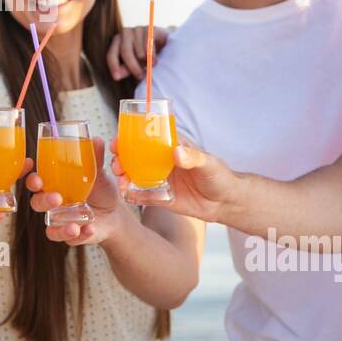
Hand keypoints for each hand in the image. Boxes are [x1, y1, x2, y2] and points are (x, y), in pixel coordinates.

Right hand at [27, 137, 126, 245]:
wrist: (115, 214)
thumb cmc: (101, 190)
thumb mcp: (99, 173)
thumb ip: (95, 158)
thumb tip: (97, 140)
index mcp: (54, 184)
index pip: (35, 181)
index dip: (30, 178)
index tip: (35, 176)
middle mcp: (52, 203)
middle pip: (37, 203)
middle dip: (44, 201)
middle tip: (57, 198)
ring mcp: (59, 220)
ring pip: (49, 225)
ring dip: (60, 226)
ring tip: (74, 225)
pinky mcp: (69, 235)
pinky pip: (67, 238)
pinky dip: (78, 235)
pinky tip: (89, 229)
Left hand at [107, 23, 171, 81]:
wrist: (162, 43)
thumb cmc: (144, 55)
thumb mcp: (133, 63)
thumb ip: (125, 69)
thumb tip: (118, 76)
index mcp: (117, 41)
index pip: (111, 54)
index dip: (113, 66)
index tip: (117, 78)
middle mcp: (125, 33)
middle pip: (125, 53)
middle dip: (133, 67)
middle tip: (140, 76)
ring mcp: (138, 29)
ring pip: (140, 52)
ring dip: (146, 62)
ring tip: (150, 65)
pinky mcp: (150, 29)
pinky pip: (150, 46)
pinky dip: (152, 56)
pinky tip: (154, 61)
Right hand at [109, 137, 235, 223]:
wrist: (226, 203)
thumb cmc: (220, 176)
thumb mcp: (208, 163)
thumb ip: (193, 157)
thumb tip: (176, 152)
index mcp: (171, 148)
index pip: (146, 138)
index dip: (129, 137)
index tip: (118, 140)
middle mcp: (162, 163)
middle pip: (135, 157)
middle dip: (121, 159)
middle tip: (116, 164)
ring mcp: (160, 180)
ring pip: (134, 176)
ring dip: (123, 176)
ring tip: (120, 181)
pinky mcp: (161, 198)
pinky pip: (142, 196)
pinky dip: (132, 195)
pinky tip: (125, 195)